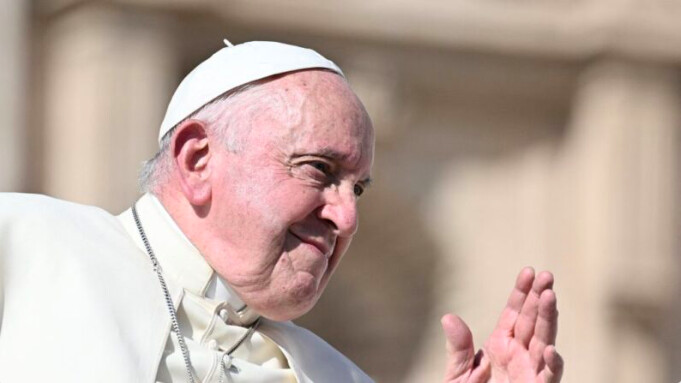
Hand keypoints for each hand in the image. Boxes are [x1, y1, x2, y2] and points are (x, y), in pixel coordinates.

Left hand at [442, 267, 563, 382]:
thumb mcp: (457, 375)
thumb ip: (458, 348)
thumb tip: (449, 317)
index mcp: (500, 346)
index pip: (514, 313)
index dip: (522, 293)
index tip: (528, 271)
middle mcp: (519, 355)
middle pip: (532, 322)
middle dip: (540, 299)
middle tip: (547, 275)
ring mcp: (530, 372)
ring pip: (544, 342)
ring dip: (549, 321)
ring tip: (551, 297)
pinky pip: (548, 377)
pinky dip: (552, 365)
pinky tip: (552, 349)